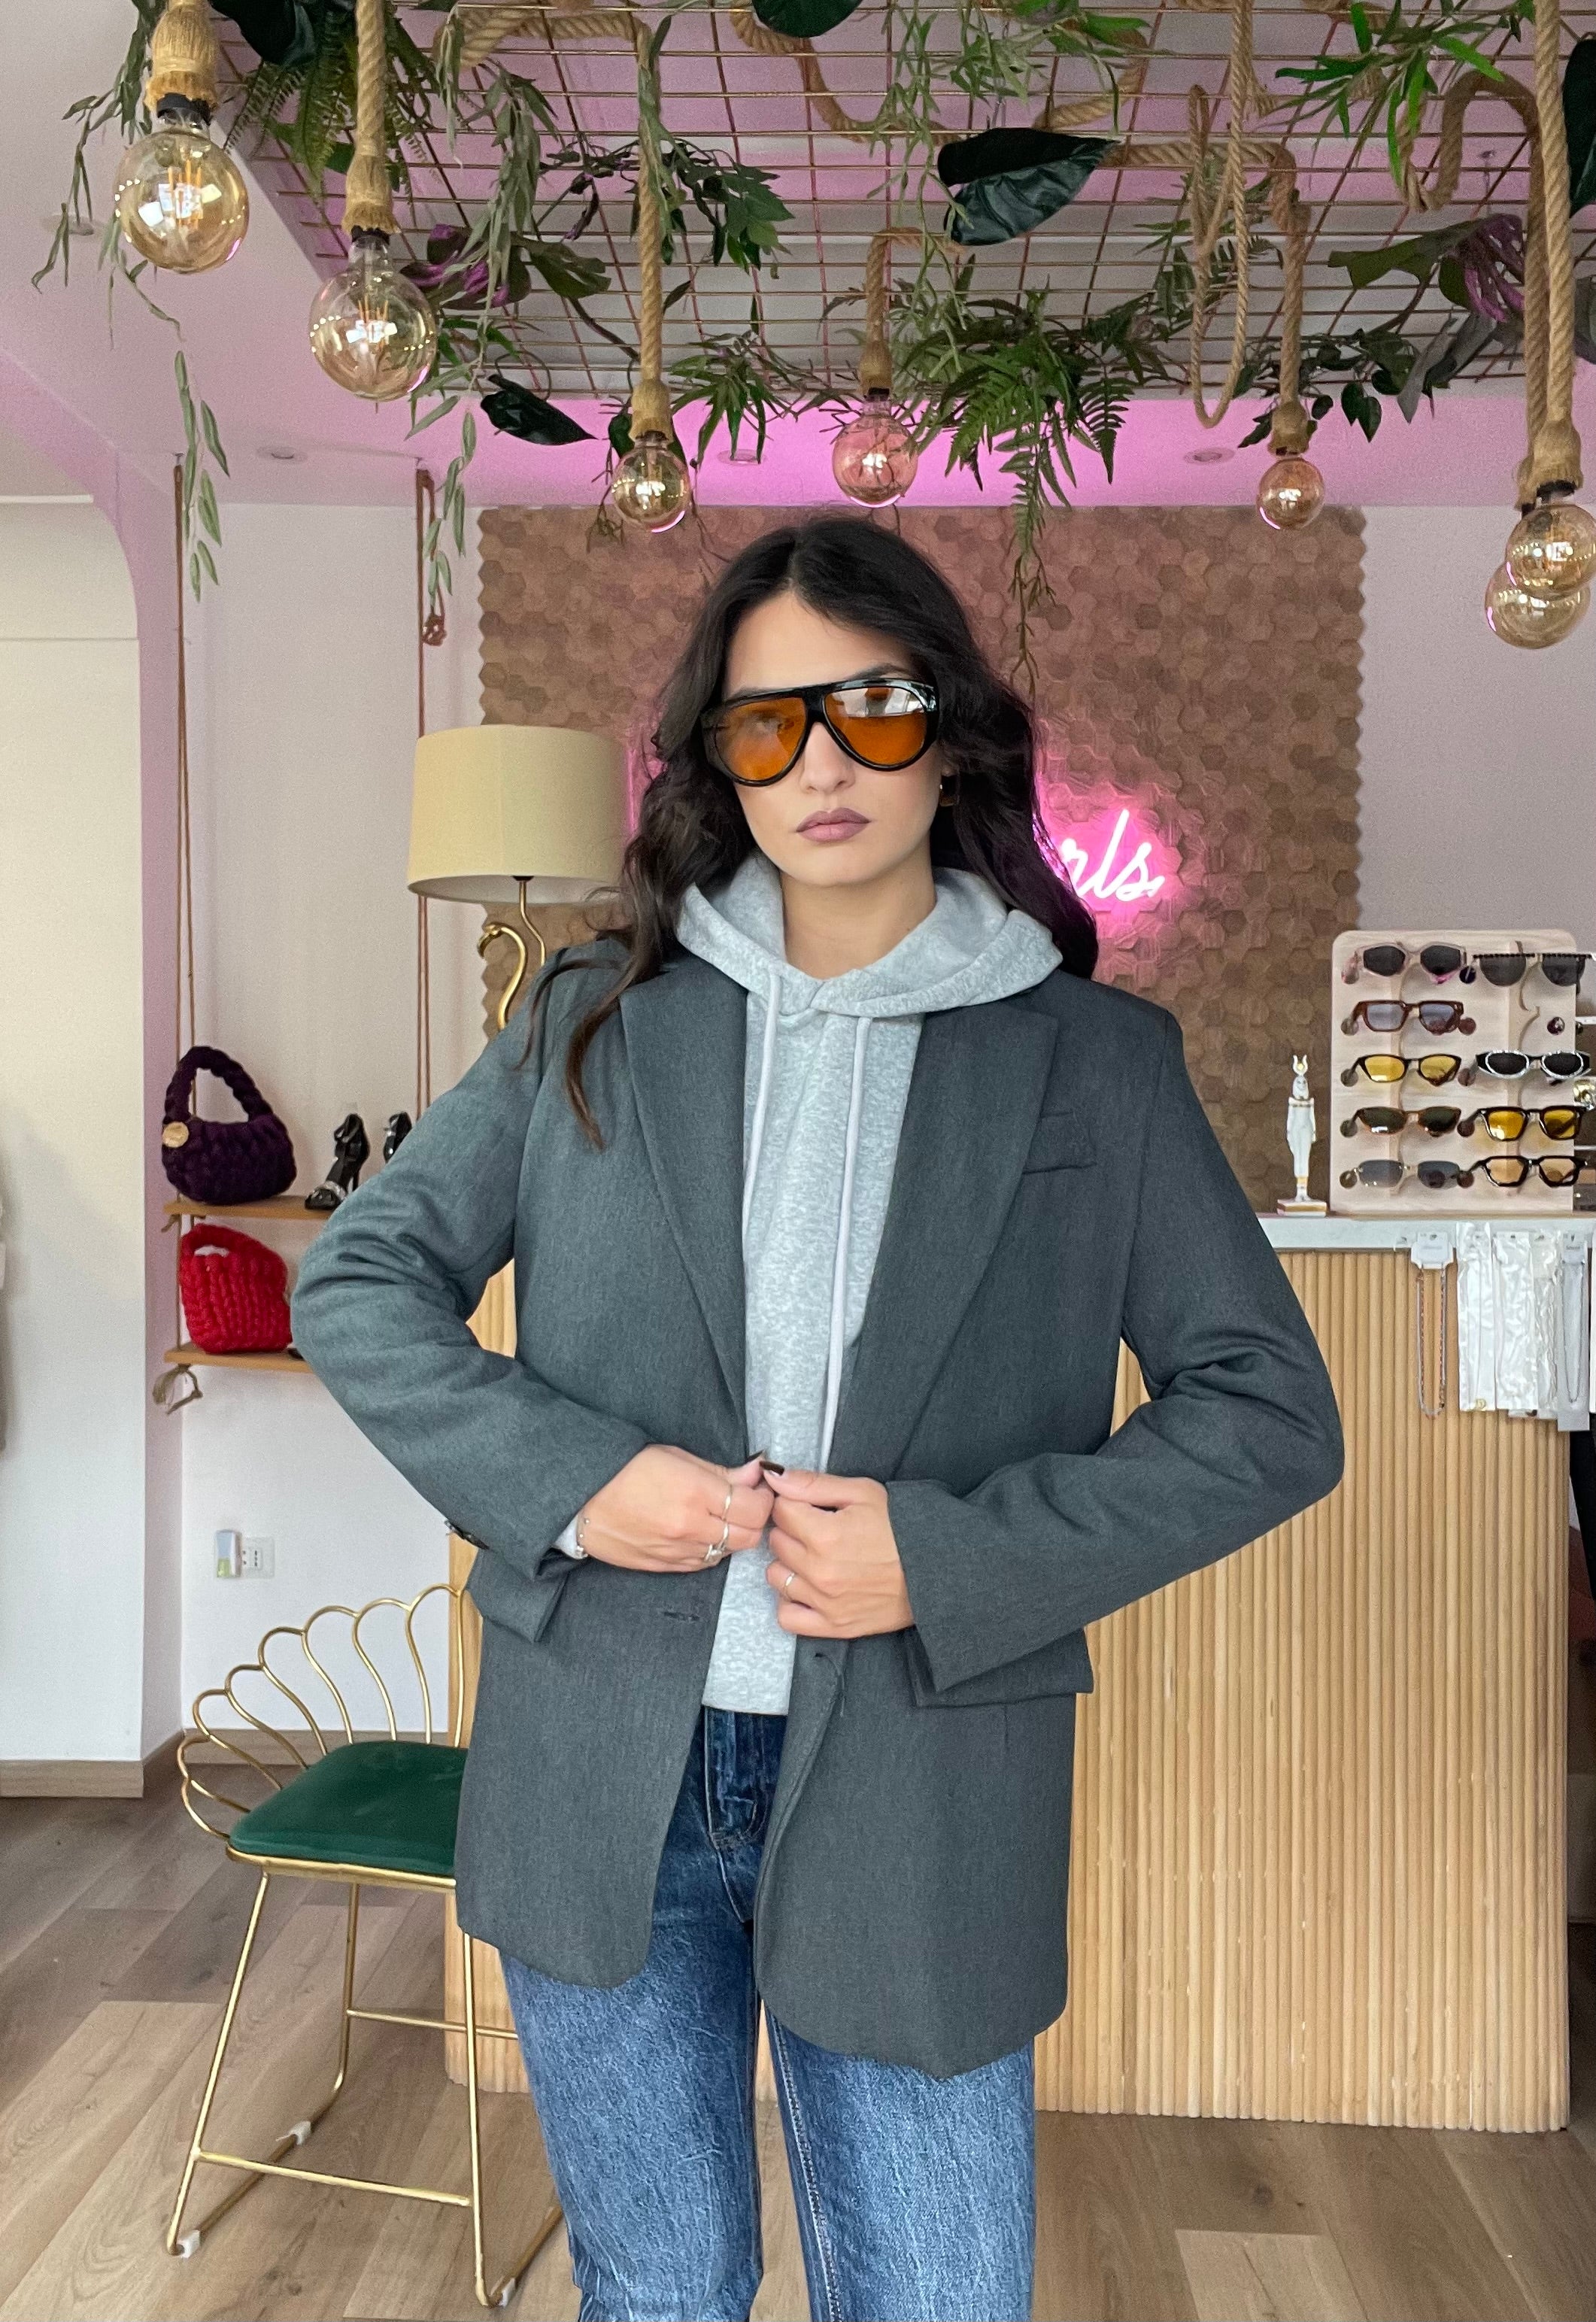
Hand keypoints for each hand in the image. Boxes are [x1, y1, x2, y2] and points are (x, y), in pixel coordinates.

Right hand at [573, 1448, 771, 1573]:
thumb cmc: (624, 1468)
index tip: (759, 1488)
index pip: (755, 1508)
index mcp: (696, 1493)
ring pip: (728, 1553)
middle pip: (749, 1536)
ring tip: (719, 1515)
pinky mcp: (664, 1567)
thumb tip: (756, 1473)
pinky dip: (711, 1549)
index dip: (764, 1498)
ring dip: (733, 1535)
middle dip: (755, 1519)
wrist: (578, 1498)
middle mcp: (690, 1527)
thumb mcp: (676, 1457)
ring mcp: (677, 1551)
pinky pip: (703, 1564)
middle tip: (746, 1502)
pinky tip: (700, 1531)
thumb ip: (721, 1471)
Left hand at [762, 1467, 911, 1638]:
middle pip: (776, 1542)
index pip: (780, 1511)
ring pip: (776, 1577)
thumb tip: (774, 1474)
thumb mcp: (862, 1493)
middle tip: (817, 1528)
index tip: (808, 1506)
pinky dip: (790, 1602)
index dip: (792, 1503)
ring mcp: (825, 1602)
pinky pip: (787, 1617)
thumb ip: (813, 1484)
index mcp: (825, 1535)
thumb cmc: (902, 1528)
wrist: (936, 1570)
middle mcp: (819, 1571)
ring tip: (814, 1556)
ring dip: (789, 1564)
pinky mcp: (833, 1626)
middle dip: (792, 1530)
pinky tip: (807, 1587)